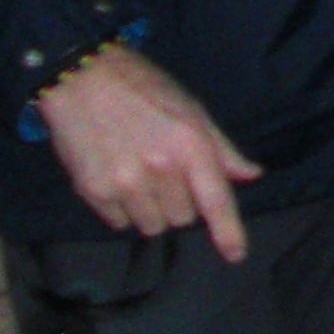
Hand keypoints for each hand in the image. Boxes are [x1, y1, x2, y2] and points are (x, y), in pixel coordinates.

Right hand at [36, 43, 263, 259]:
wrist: (83, 78)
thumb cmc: (145, 89)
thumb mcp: (192, 109)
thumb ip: (221, 148)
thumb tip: (251, 175)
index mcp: (190, 145)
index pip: (215, 200)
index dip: (229, 232)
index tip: (236, 255)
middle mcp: (160, 169)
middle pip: (183, 218)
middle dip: (182, 203)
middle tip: (168, 174)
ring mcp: (125, 183)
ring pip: (152, 225)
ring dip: (152, 209)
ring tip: (141, 176)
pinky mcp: (94, 192)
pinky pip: (119, 223)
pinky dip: (124, 210)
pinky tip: (119, 179)